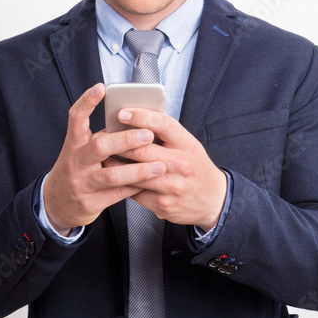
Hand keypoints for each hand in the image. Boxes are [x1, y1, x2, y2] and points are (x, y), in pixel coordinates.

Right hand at [43, 83, 167, 233]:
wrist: (56, 203)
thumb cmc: (77, 169)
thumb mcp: (81, 151)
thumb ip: (102, 139)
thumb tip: (135, 122)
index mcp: (73, 143)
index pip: (76, 117)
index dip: (87, 101)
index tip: (101, 87)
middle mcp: (75, 161)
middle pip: (99, 147)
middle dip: (125, 140)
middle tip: (148, 134)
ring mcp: (81, 183)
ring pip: (111, 176)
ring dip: (138, 170)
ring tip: (160, 166)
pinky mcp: (90, 203)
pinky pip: (117, 195)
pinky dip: (136, 188)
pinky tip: (151, 183)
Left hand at [109, 108, 226, 229]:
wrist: (213, 200)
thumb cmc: (196, 167)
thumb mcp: (188, 144)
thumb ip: (166, 133)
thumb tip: (137, 119)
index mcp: (187, 145)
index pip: (162, 125)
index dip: (140, 117)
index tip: (122, 112)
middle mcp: (181, 165)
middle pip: (142, 150)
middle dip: (120, 143)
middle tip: (104, 136)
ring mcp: (171, 187)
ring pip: (134, 173)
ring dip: (116, 164)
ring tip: (105, 156)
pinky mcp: (162, 205)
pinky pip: (135, 192)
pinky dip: (123, 183)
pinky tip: (116, 176)